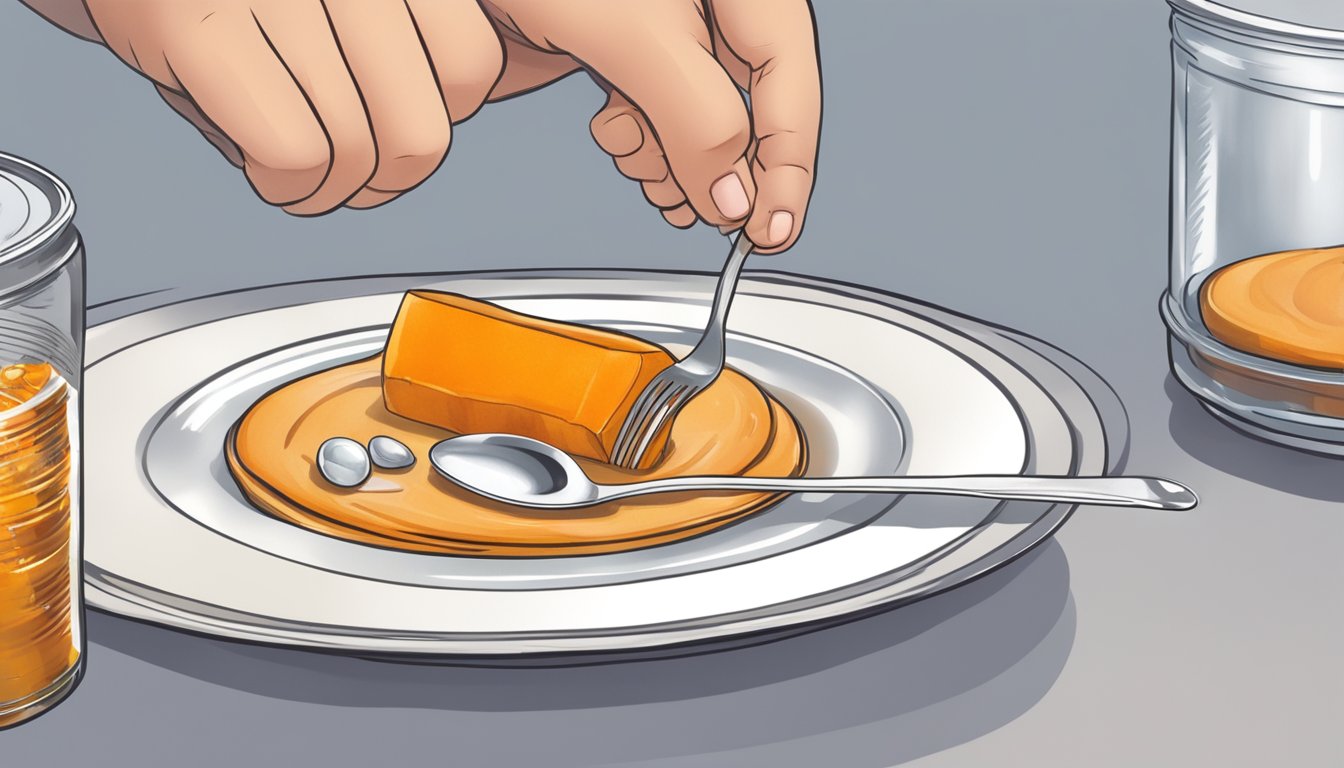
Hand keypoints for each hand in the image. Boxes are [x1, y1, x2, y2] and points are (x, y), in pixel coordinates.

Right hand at [78, 0, 503, 214]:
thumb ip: (420, 35)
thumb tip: (496, 93)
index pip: (482, 58)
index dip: (452, 108)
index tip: (411, 116)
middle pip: (424, 128)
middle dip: (393, 176)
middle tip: (360, 171)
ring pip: (360, 149)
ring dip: (333, 191)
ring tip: (306, 171)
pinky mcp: (199, 26)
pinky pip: (294, 152)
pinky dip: (289, 188)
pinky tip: (271, 171)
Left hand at [481, 0, 821, 252]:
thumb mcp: (635, 37)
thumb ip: (697, 118)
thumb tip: (735, 199)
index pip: (791, 83)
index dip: (789, 161)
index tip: (769, 230)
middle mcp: (713, 10)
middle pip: (748, 111)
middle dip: (714, 165)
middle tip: (691, 205)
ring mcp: (670, 32)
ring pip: (698, 122)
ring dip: (668, 158)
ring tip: (635, 153)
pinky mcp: (628, 51)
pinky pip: (656, 116)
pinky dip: (639, 143)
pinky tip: (616, 136)